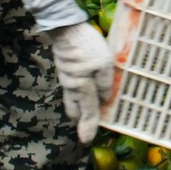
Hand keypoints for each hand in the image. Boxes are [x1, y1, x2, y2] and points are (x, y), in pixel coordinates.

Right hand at [48, 20, 114, 143]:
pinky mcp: (65, 69)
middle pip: (74, 110)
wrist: (65, 29)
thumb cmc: (87, 46)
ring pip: (71, 99)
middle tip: (86, 127)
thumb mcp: (104, 63)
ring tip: (85, 112)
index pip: (88, 112)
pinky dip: (77, 94)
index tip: (86, 140)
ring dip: (78, 107)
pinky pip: (70, 88)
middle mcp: (72, 87)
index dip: (89, 126)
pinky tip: (83, 90)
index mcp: (83, 88)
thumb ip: (105, 83)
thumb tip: (105, 99)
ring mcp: (66, 78)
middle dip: (80, 120)